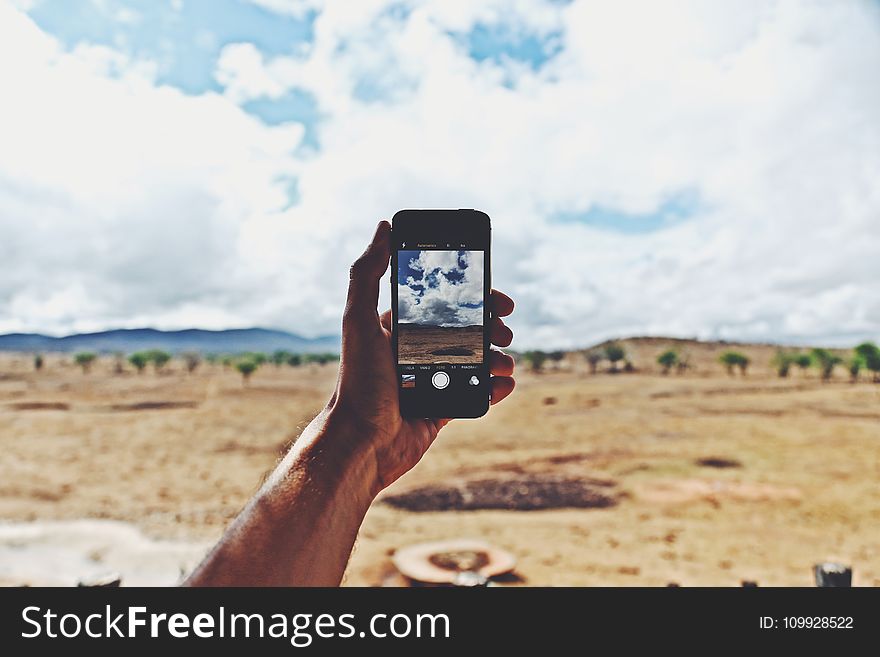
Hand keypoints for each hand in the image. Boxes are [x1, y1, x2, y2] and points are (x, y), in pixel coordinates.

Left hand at [327, 220, 515, 494]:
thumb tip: (383, 225)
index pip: (442, 304)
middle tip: (505, 331)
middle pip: (466, 331)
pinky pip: (476, 395)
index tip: (500, 298)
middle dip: (492, 327)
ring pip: (476, 362)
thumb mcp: (358, 321)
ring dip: (498, 358)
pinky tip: (505, 385)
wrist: (362, 445)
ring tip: (504, 363)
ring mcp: (430, 382)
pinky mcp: (440, 411)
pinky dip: (495, 389)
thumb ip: (368, 274)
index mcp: (397, 329)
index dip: (474, 298)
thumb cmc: (357, 384)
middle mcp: (414, 352)